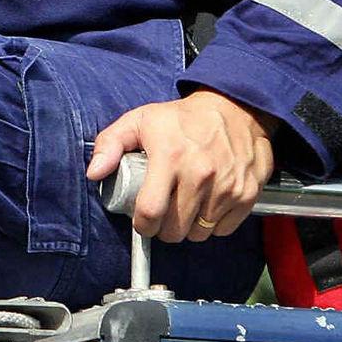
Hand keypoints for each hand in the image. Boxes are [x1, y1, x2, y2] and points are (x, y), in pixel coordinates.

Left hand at [86, 89, 275, 242]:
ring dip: (189, 228)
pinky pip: (223, 229)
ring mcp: (227, 185)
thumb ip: (109, 145)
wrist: (235, 109)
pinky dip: (213, 225)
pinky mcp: (247, 193)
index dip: (142, 225)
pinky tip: (206, 207)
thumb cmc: (181, 118)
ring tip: (183, 209)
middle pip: (175, 228)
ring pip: (199, 233)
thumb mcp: (139, 121)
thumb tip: (93, 173)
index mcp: (170, 156)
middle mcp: (200, 173)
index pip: (151, 211)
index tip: (142, 222)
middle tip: (163, 215)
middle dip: (164, 229)